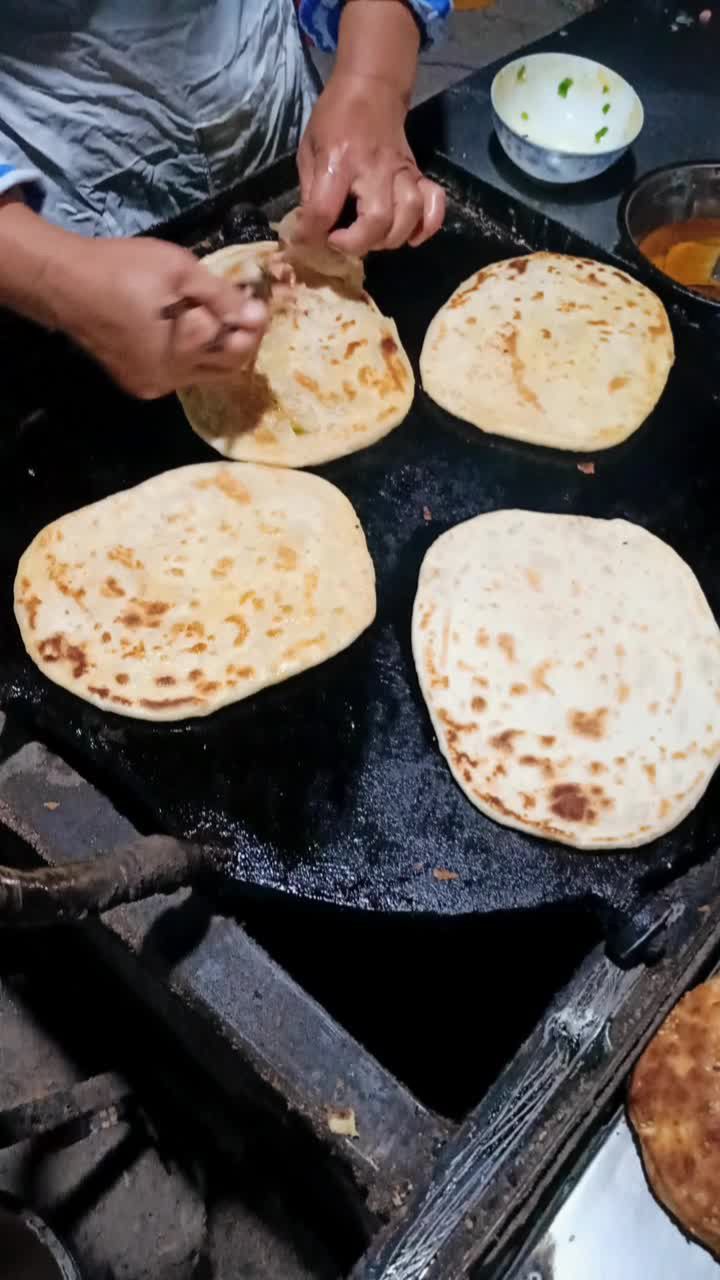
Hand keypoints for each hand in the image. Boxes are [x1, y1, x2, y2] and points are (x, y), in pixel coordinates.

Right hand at [47, 235, 268, 398]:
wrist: (65, 283)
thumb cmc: (122, 269)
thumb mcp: (179, 270)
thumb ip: (222, 295)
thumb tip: (257, 313)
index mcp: (176, 354)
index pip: (235, 348)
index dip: (248, 321)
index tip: (252, 297)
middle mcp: (167, 380)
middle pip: (225, 368)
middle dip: (238, 337)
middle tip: (239, 306)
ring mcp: (151, 385)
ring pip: (204, 373)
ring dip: (215, 346)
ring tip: (209, 311)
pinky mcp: (138, 383)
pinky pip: (180, 373)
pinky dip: (191, 353)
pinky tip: (184, 326)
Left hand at [297, 72, 445, 255]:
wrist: (372, 86)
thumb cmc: (335, 117)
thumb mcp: (309, 149)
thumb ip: (310, 191)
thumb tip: (313, 229)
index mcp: (339, 159)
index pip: (325, 210)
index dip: (312, 235)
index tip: (307, 241)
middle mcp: (374, 167)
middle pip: (377, 220)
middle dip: (358, 243)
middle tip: (343, 240)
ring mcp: (401, 170)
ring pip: (409, 215)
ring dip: (391, 238)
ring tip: (373, 238)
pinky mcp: (418, 173)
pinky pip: (434, 203)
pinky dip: (428, 226)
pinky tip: (412, 237)